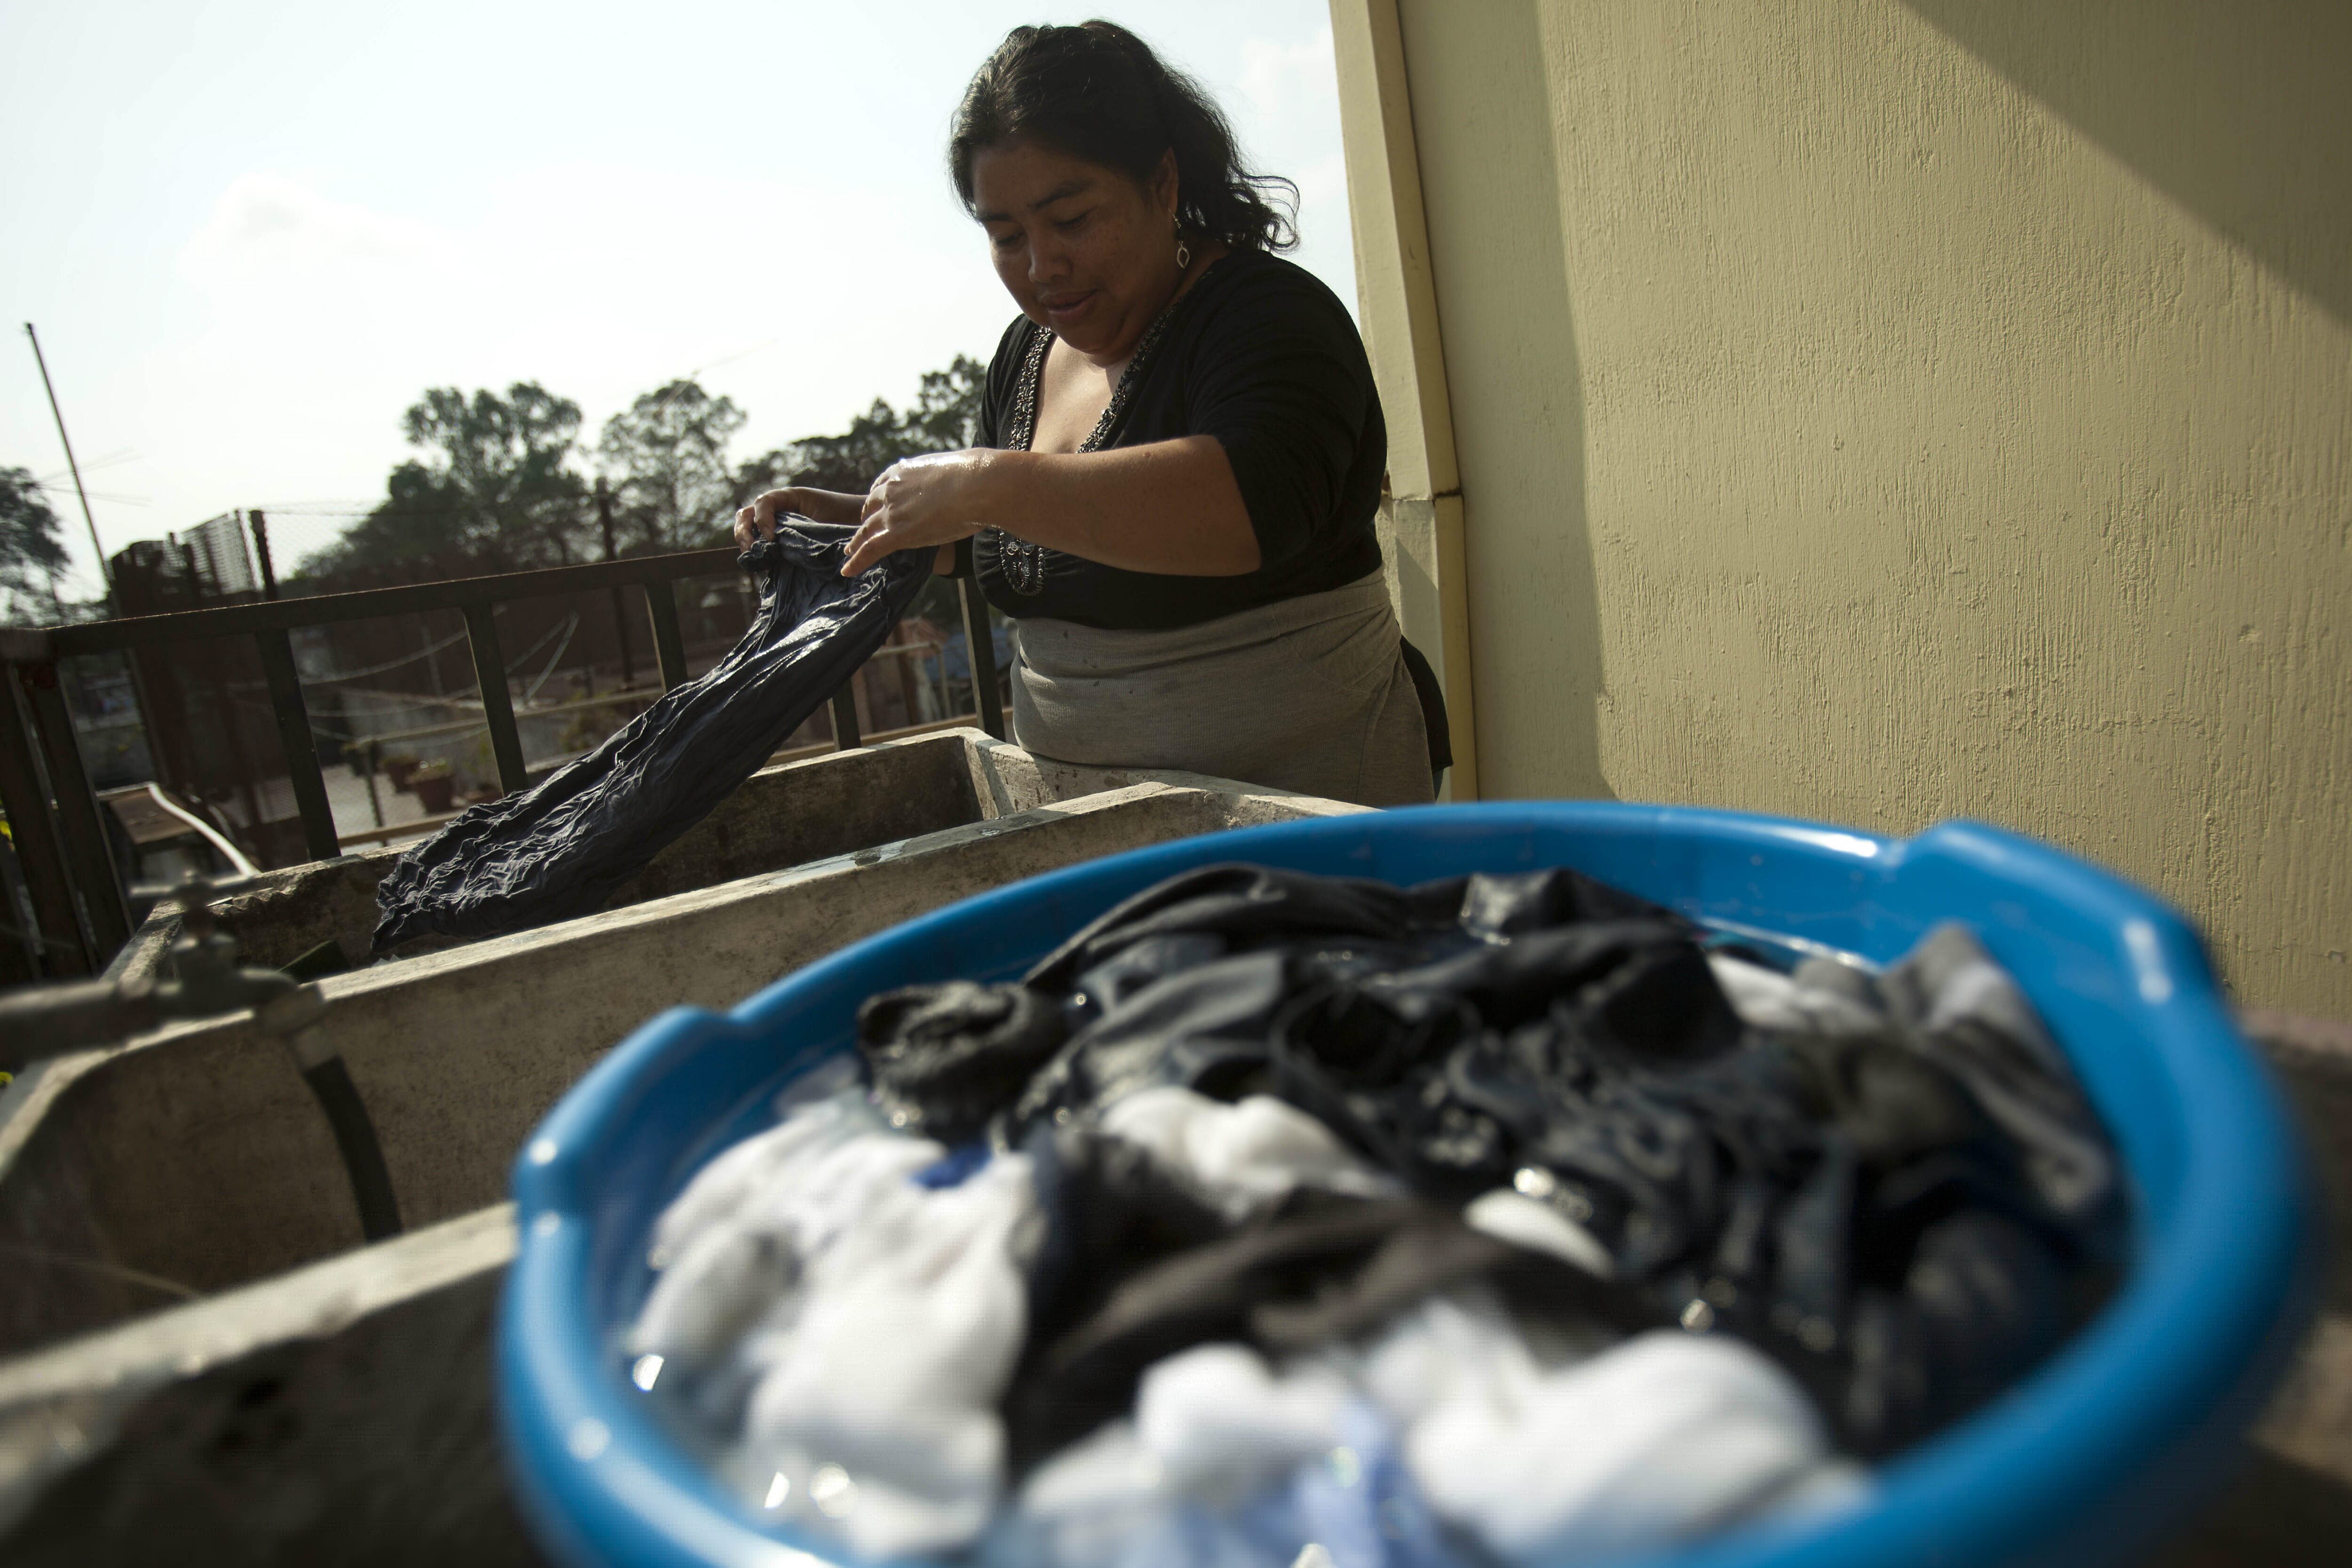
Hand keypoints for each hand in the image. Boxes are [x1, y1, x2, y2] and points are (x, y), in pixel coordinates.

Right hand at [734, 487, 863, 549]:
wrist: (855, 523)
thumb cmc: (842, 516)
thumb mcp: (822, 519)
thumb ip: (800, 529)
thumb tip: (778, 545)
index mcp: (788, 497)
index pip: (763, 502)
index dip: (762, 520)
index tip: (772, 538)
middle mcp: (778, 508)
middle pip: (746, 514)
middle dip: (744, 531)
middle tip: (751, 548)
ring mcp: (775, 522)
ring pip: (748, 526)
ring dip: (745, 540)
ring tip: (753, 557)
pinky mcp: (778, 538)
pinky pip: (759, 542)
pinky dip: (756, 551)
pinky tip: (762, 564)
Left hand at [840, 451, 995, 577]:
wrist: (979, 483)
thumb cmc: (979, 474)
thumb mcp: (959, 467)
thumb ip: (954, 473)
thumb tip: (974, 472)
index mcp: (905, 471)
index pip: (883, 485)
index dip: (878, 499)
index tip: (876, 505)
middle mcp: (892, 489)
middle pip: (870, 507)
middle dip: (867, 519)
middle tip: (864, 530)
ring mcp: (892, 512)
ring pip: (866, 530)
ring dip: (856, 541)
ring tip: (849, 551)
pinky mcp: (897, 534)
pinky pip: (870, 549)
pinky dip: (856, 561)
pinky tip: (846, 571)